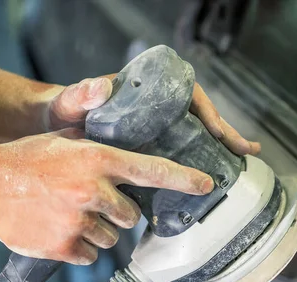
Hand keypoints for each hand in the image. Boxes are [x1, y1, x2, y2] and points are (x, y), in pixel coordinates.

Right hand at [0, 129, 214, 263]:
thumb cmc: (27, 161)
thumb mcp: (66, 141)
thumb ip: (102, 150)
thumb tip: (133, 156)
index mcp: (97, 159)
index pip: (152, 169)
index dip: (184, 178)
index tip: (207, 185)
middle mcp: (93, 190)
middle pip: (131, 214)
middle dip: (118, 211)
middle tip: (92, 201)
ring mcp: (79, 221)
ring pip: (112, 236)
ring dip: (98, 229)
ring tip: (70, 213)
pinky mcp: (65, 247)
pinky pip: (92, 254)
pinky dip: (82, 246)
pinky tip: (61, 229)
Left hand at [44, 77, 260, 154]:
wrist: (50, 134)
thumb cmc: (61, 113)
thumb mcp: (70, 103)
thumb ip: (80, 95)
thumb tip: (102, 86)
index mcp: (144, 94)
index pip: (187, 96)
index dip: (208, 112)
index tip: (218, 131)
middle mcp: (155, 112)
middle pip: (199, 120)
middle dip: (225, 134)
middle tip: (246, 151)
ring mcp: (154, 134)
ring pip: (194, 139)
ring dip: (218, 151)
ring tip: (241, 164)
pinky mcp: (149, 154)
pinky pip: (178, 158)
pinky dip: (195, 167)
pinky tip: (208, 180)